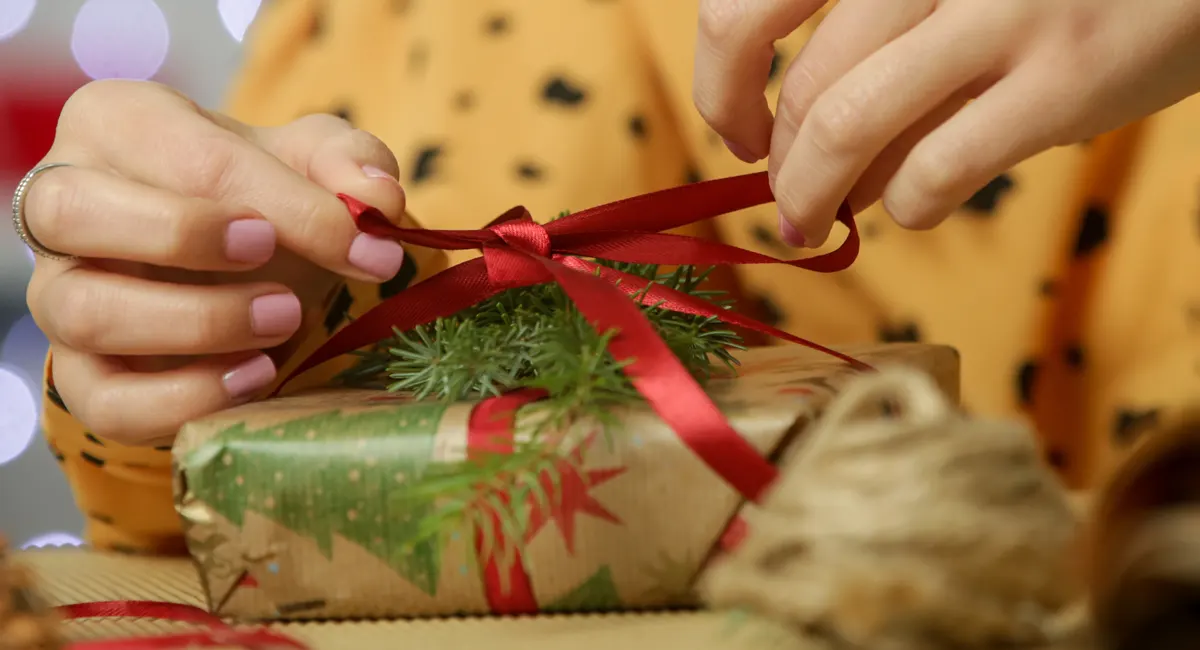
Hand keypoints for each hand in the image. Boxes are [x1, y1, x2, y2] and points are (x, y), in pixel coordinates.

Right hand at [23, 80, 407, 444]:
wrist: (244, 260)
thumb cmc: (266, 192)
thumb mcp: (314, 159)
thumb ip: (350, 163)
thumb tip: (376, 199)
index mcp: (118, 122)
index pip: (187, 156)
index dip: (285, 205)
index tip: (361, 247)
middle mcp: (62, 202)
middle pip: (74, 210)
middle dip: (184, 235)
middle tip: (273, 255)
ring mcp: (58, 291)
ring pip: (82, 311)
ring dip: (195, 323)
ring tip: (284, 319)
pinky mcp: (78, 373)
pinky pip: (100, 401)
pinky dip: (180, 400)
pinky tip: (254, 377)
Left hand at [693, 0, 1199, 245]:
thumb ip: (866, 25)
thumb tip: (784, 132)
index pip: (747, 7)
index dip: (722, 86)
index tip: (740, 133)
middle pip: (802, 88)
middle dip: (781, 170)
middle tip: (790, 201)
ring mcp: (998, 14)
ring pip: (845, 129)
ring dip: (815, 198)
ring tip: (817, 221)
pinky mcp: (1061, 81)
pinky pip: (934, 173)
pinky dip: (905, 208)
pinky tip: (915, 205)